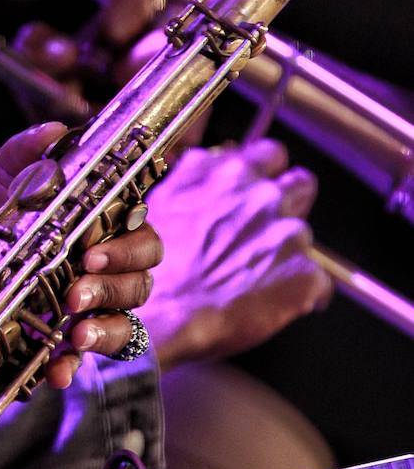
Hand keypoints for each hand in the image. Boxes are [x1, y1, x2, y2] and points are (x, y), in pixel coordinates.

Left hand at [0, 122, 163, 390]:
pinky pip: (81, 355)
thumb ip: (31, 149)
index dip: (125, 251)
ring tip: (73, 334)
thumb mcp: (10, 167)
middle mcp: (110, 267)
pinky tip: (56, 371)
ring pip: (120, 322)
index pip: (142, 240)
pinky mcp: (65, 334)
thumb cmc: (4, 193)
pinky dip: (71, 365)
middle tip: (74, 294)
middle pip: (137, 284)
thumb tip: (54, 132)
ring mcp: (92, 304)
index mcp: (109, 226)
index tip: (91, 253)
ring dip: (100, 330)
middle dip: (109, 290)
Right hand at [142, 138, 332, 369]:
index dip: (266, 173)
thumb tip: (213, 170)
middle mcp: (259, 194)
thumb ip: (198, 180)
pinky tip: (272, 304)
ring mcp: (285, 232)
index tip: (260, 188)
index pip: (269, 154)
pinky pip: (316, 283)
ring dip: (287, 253)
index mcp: (226, 173)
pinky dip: (300, 294)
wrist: (155, 315)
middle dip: (291, 203)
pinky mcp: (303, 274)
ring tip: (258, 278)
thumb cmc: (151, 266)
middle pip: (301, 184)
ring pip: (304, 236)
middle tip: (269, 230)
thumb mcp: (164, 201)